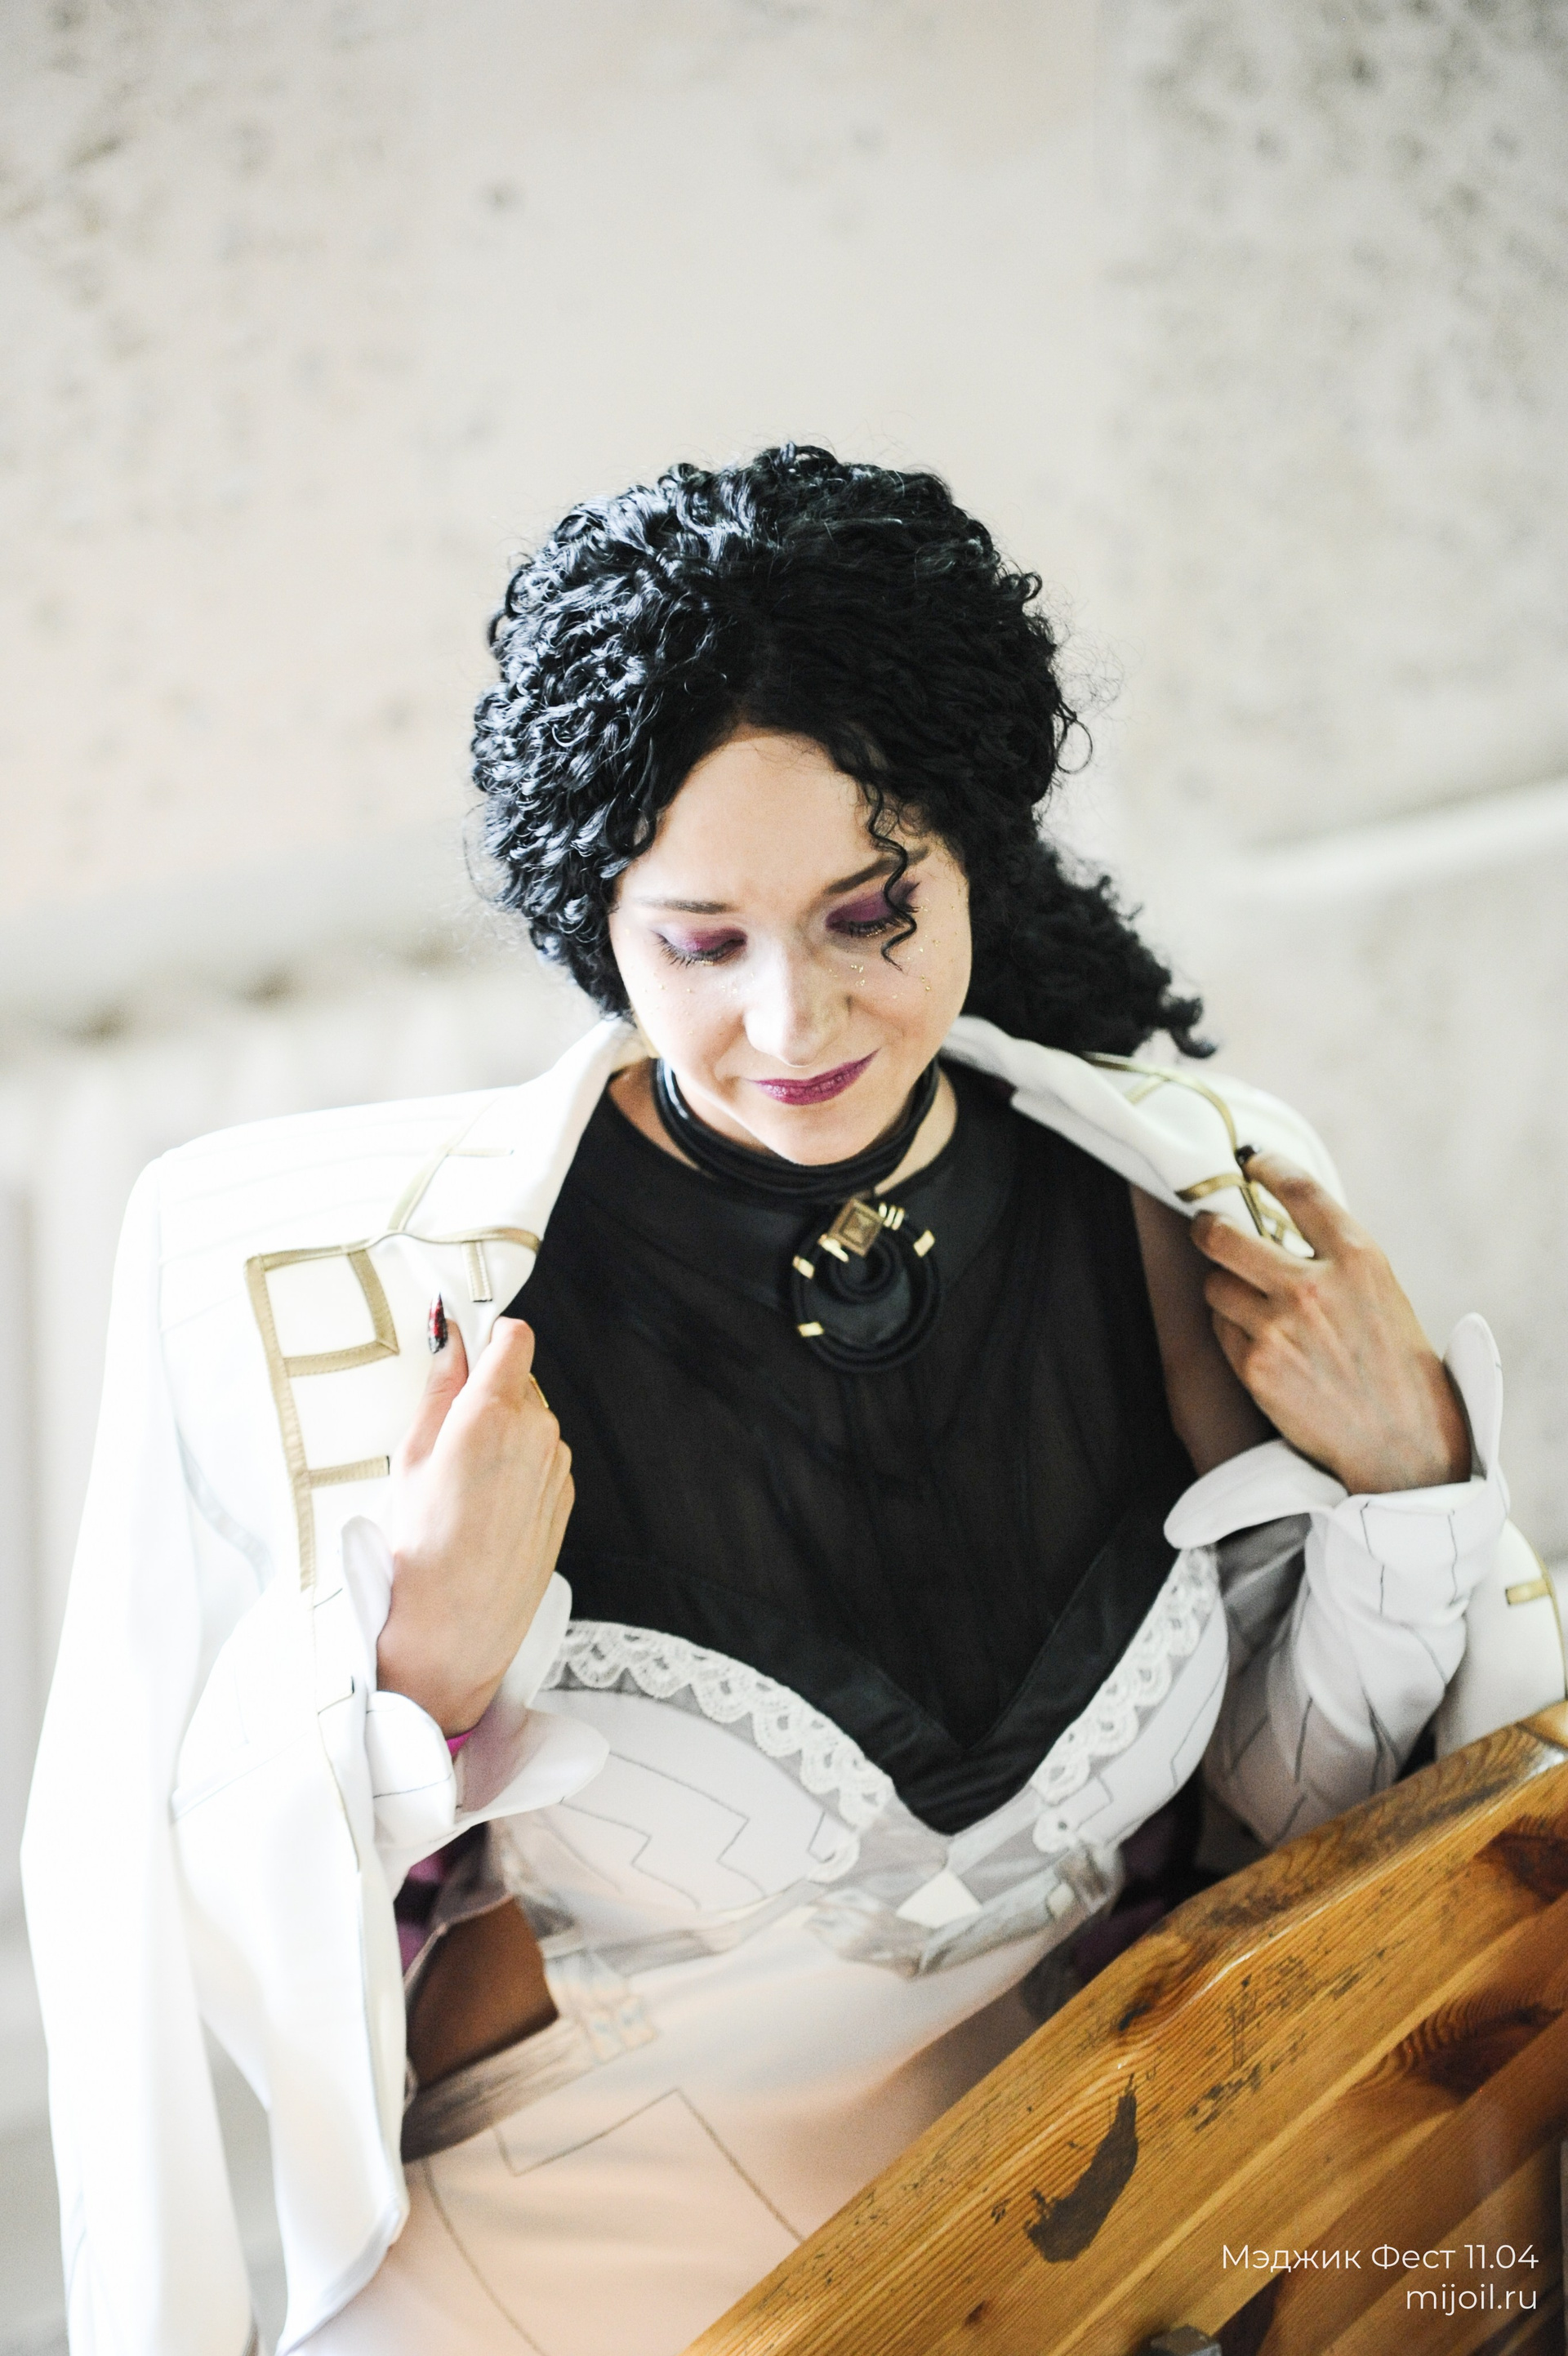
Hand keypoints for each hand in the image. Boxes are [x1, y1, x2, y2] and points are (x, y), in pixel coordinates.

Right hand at [376, 1308, 573, 1735]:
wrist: (457, 1626)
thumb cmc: (423, 1546)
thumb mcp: (412, 1455)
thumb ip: (439, 1387)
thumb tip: (450, 1339)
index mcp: (495, 1411)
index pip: (513, 1337)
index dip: (489, 1337)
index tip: (469, 1348)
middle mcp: (538, 1430)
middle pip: (520, 1382)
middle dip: (489, 1395)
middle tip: (449, 1439)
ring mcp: (557, 1465)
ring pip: (532, 1422)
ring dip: (506, 1434)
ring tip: (466, 1484)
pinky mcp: (566, 1496)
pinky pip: (542, 1460)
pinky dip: (520, 1468)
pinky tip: (488, 1506)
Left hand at [1190, 1154, 1471, 1494]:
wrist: (1402, 1443)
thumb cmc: (1396, 1367)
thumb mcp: (1381, 1293)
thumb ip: (1334, 1259)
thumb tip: (1279, 1228)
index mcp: (1357, 1257)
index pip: (1299, 1189)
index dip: (1267, 1166)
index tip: (1251, 1162)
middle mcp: (1313, 1284)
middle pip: (1223, 1235)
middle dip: (1207, 1228)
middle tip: (1205, 1228)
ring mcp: (1279, 1325)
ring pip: (1215, 1285)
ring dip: (1225, 1290)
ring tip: (1250, 1306)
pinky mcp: (1256, 1364)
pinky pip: (1221, 1329)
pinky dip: (1232, 1332)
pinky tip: (1263, 1347)